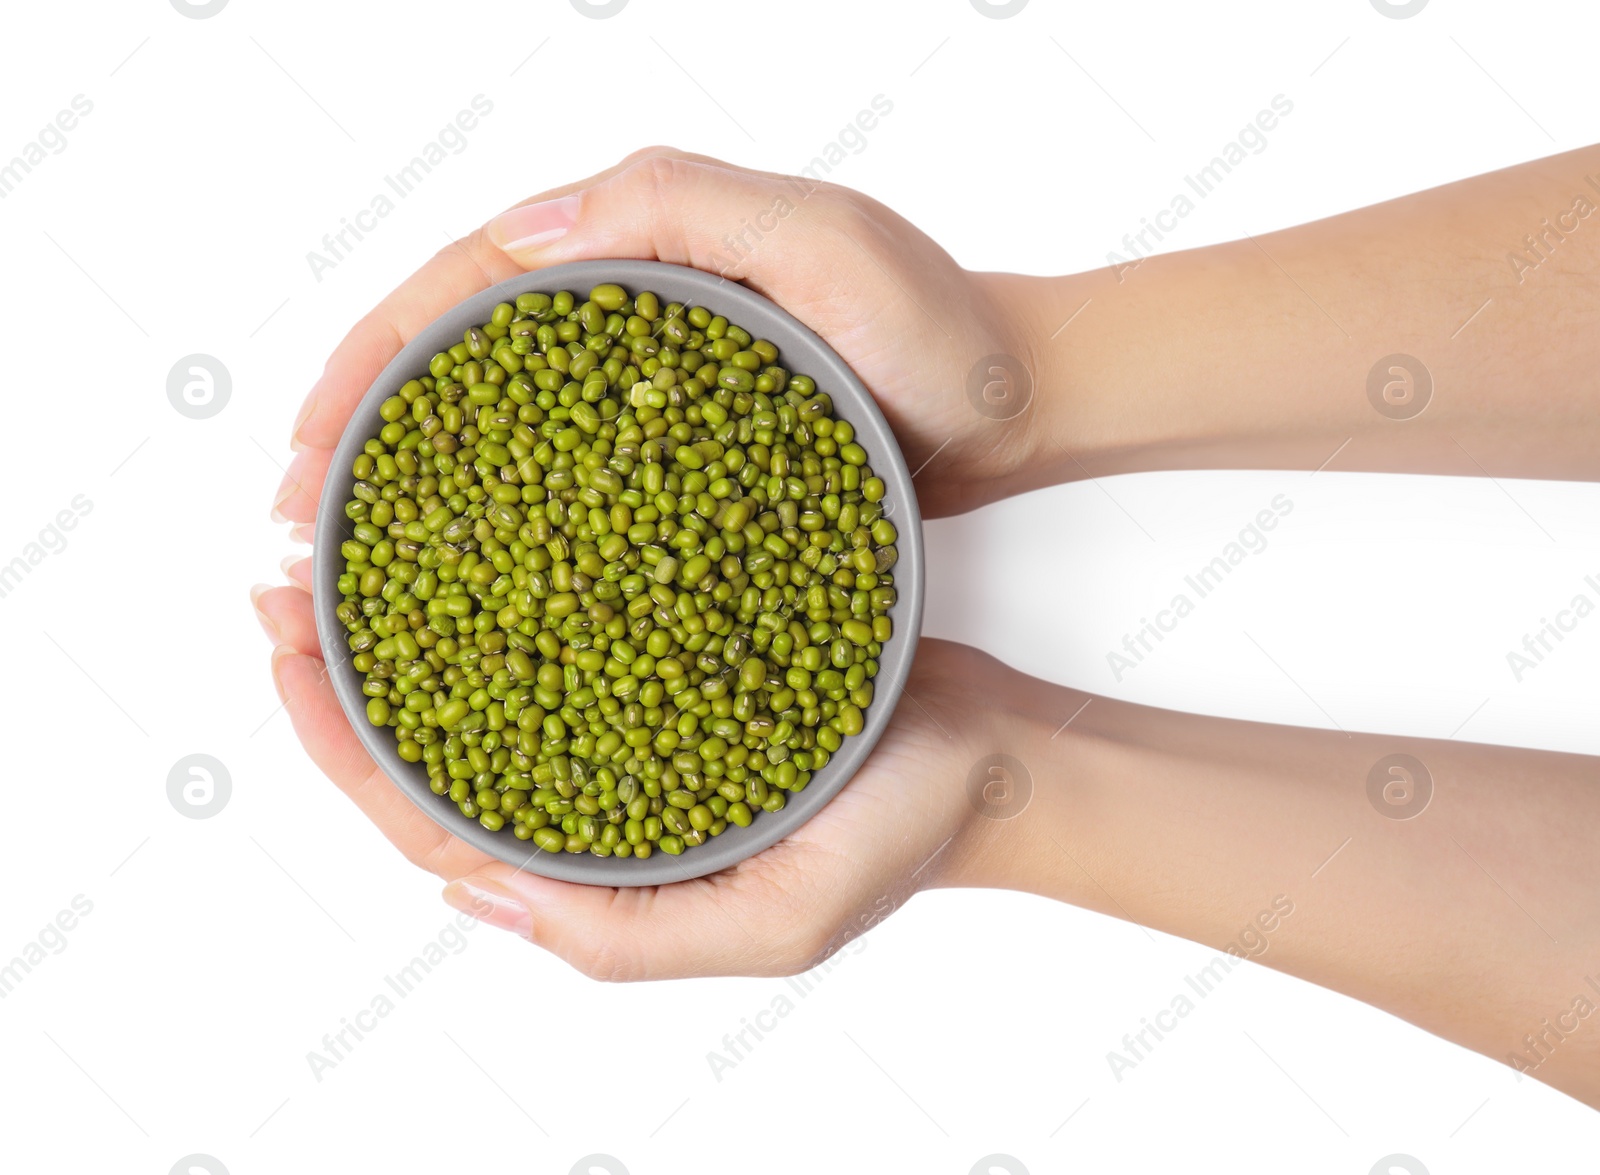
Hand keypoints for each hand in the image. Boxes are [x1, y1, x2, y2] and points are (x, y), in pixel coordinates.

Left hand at [256, 571, 1001, 980]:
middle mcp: (593, 797)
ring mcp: (625, 730)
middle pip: (431, 744)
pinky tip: (475, 528)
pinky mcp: (664, 668)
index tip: (287, 652)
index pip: (427, 821)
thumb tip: (471, 894)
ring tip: (348, 542)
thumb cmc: (897, 837)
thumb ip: (623, 937)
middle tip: (286, 577)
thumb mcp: (775, 923)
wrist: (985, 755)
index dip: (340, 746)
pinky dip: (501, 589)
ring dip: (406, 621)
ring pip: (483, 679)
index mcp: (597, 871)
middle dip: (345, 668)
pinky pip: (558, 630)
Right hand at [273, 147, 1046, 535]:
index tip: (309, 443)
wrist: (1010, 406)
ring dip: (409, 484)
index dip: (369, 360)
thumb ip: (685, 207)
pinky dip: (499, 519)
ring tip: (347, 562)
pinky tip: (465, 580)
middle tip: (298, 526)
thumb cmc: (939, 330)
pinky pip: (560, 474)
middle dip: (358, 432)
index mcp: (633, 244)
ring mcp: (646, 382)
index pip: (460, 286)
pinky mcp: (674, 446)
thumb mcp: (829, 244)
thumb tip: (519, 232)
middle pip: (451, 359)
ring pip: (493, 423)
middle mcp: (625, 308)